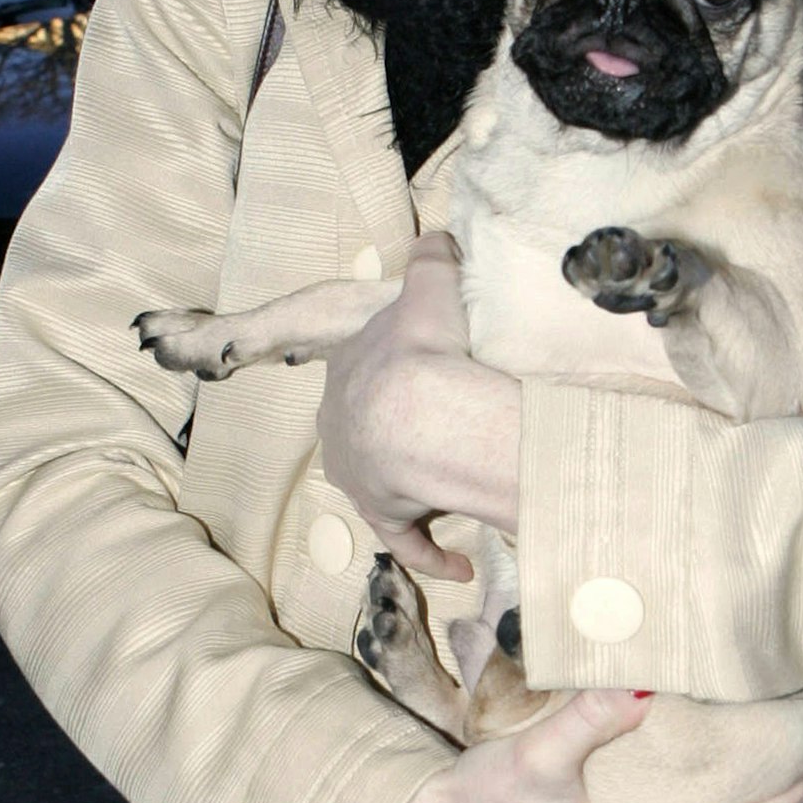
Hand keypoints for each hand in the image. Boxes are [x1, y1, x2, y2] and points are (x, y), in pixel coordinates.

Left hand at [317, 234, 519, 580]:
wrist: (419, 413)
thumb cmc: (421, 347)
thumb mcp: (427, 287)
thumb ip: (432, 257)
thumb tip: (442, 237)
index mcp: (349, 372)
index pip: (366, 368)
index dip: (397, 368)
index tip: (427, 371)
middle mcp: (342, 427)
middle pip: (371, 426)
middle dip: (398, 428)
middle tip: (443, 427)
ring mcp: (360, 475)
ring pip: (385, 481)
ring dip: (411, 486)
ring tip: (448, 485)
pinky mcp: (385, 515)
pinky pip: (408, 539)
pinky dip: (431, 553)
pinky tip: (459, 565)